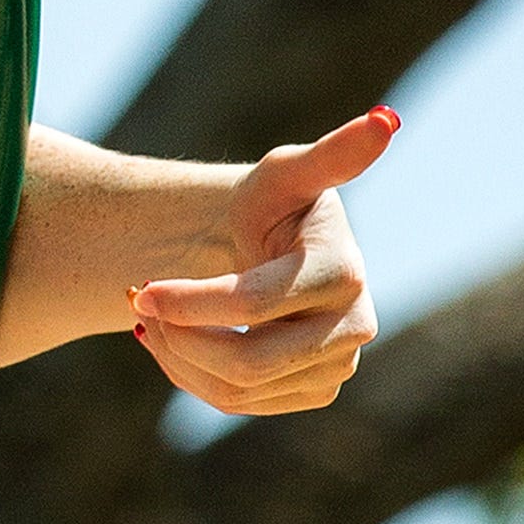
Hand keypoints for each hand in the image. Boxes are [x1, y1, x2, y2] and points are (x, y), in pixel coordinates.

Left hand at [133, 107, 396, 415]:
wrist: (271, 249)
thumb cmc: (272, 205)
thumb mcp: (288, 173)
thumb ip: (331, 153)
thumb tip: (387, 119)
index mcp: (344, 272)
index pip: (254, 303)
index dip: (189, 302)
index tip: (137, 287)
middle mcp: (354, 327)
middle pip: (247, 362)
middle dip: (179, 337)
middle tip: (140, 303)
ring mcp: (339, 366)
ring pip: (236, 390)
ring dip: (177, 356)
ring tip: (152, 318)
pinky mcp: (317, 391)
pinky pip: (238, 403)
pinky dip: (193, 375)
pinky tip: (176, 339)